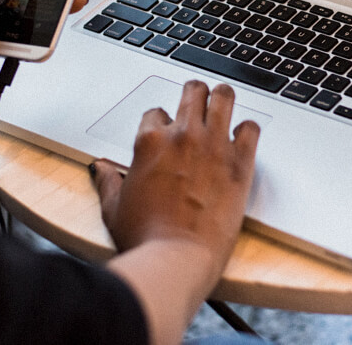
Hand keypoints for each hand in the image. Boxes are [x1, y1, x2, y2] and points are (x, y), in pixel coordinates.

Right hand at [92, 81, 259, 280]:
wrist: (176, 259)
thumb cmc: (144, 237)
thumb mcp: (114, 207)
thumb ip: (107, 181)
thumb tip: (100, 168)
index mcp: (149, 141)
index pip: (157, 112)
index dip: (161, 122)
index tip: (166, 133)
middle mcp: (182, 135)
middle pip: (193, 91)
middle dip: (194, 94)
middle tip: (198, 102)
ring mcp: (213, 145)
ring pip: (224, 97)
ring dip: (223, 98)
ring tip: (223, 104)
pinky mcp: (239, 163)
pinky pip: (251, 128)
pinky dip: (248, 130)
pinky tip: (243, 138)